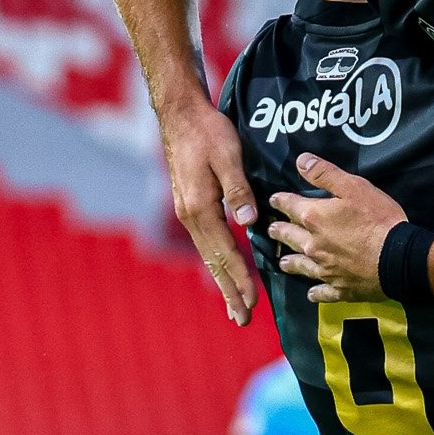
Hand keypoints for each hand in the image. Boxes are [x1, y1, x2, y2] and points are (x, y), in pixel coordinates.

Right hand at [162, 96, 257, 325]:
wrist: (180, 115)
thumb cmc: (207, 132)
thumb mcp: (228, 156)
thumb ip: (239, 189)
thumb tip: (250, 221)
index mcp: (201, 209)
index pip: (225, 253)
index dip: (240, 279)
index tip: (252, 302)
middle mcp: (191, 217)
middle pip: (214, 262)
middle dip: (229, 292)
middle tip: (241, 319)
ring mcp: (188, 213)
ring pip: (209, 255)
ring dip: (222, 281)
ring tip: (233, 306)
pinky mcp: (191, 206)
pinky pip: (207, 243)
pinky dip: (217, 263)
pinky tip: (223, 271)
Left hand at [268, 153, 407, 304]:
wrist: (398, 258)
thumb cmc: (378, 219)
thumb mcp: (353, 187)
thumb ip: (325, 174)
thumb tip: (300, 161)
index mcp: (314, 219)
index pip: (290, 206)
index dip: (280, 201)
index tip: (273, 200)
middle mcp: (313, 246)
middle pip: (290, 238)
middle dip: (279, 232)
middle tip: (271, 231)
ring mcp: (325, 269)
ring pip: (301, 266)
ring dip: (291, 263)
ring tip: (282, 263)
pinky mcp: (340, 288)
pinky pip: (323, 292)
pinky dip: (316, 293)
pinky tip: (311, 294)